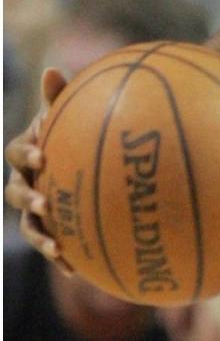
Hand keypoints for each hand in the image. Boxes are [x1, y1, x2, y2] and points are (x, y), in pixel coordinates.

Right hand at [3, 68, 72, 274]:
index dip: (25, 153)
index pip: (15, 152)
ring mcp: (34, 205)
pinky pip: (52, 242)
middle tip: (44, 201)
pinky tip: (77, 270)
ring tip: (56, 247)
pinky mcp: (50, 225)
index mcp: (27, 150)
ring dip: (40, 235)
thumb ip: (60, 97)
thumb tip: (52, 69)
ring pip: (28, 224)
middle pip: (14, 191)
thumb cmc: (74, 127)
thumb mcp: (67, 113)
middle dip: (28, 197)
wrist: (82, 157)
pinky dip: (61, 257)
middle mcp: (24, 180)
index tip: (41, 154)